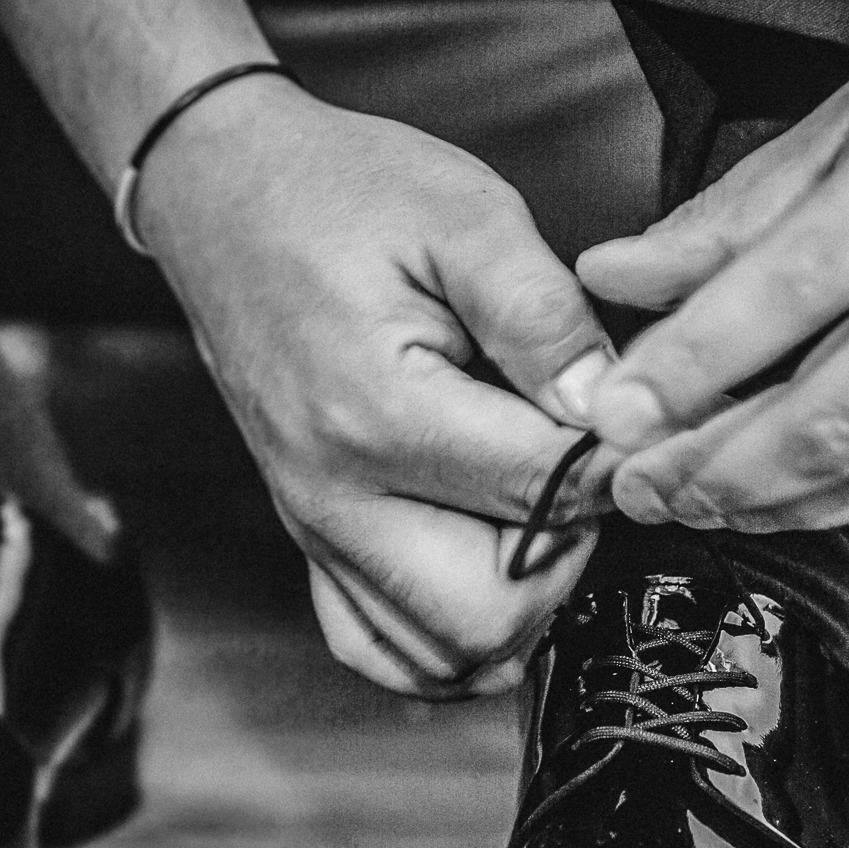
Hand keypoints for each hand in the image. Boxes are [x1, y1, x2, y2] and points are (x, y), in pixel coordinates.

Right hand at [136, 77, 616, 696]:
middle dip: (566, 558)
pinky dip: (449, 638)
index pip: (544, 494)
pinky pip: (384, 648)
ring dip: (517, 605)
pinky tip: (486, 570)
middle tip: (578, 474)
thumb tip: (607, 406)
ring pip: (445, 653)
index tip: (624, 417)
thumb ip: (543, 315)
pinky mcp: (313, 540)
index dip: (610, 460)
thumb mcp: (464, 213)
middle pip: (492, 615)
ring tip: (534, 513)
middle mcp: (337, 496)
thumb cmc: (341, 194)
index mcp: (380, 413)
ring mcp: (317, 530)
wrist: (224, 198)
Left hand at [574, 0, 848, 531]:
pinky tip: (807, 499)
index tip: (612, 420)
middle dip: (720, 472)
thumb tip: (617, 275)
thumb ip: (735, 209)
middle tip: (643, 493)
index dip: (684, 373)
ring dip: (786, 506)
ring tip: (706, 507)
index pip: (781, 298)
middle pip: (838, 414)